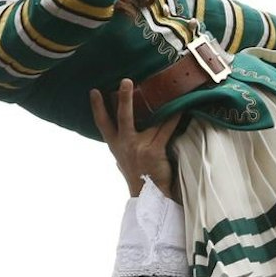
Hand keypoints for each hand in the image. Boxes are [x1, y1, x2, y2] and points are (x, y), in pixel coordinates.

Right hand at [91, 79, 180, 195]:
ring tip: (168, 91)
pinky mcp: (155, 151)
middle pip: (122, 117)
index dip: (97, 107)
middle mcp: (125, 144)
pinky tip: (181, 109)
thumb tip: (119, 135)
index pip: (102, 123)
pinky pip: (166, 129)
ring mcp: (140, 147)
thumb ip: (121, 146)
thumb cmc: (137, 176)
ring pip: (150, 121)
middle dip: (123, 98)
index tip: (94, 91)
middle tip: (125, 81)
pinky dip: (174, 119)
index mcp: (115, 145)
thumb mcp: (122, 161)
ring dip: (160, 106)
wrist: (149, 196)